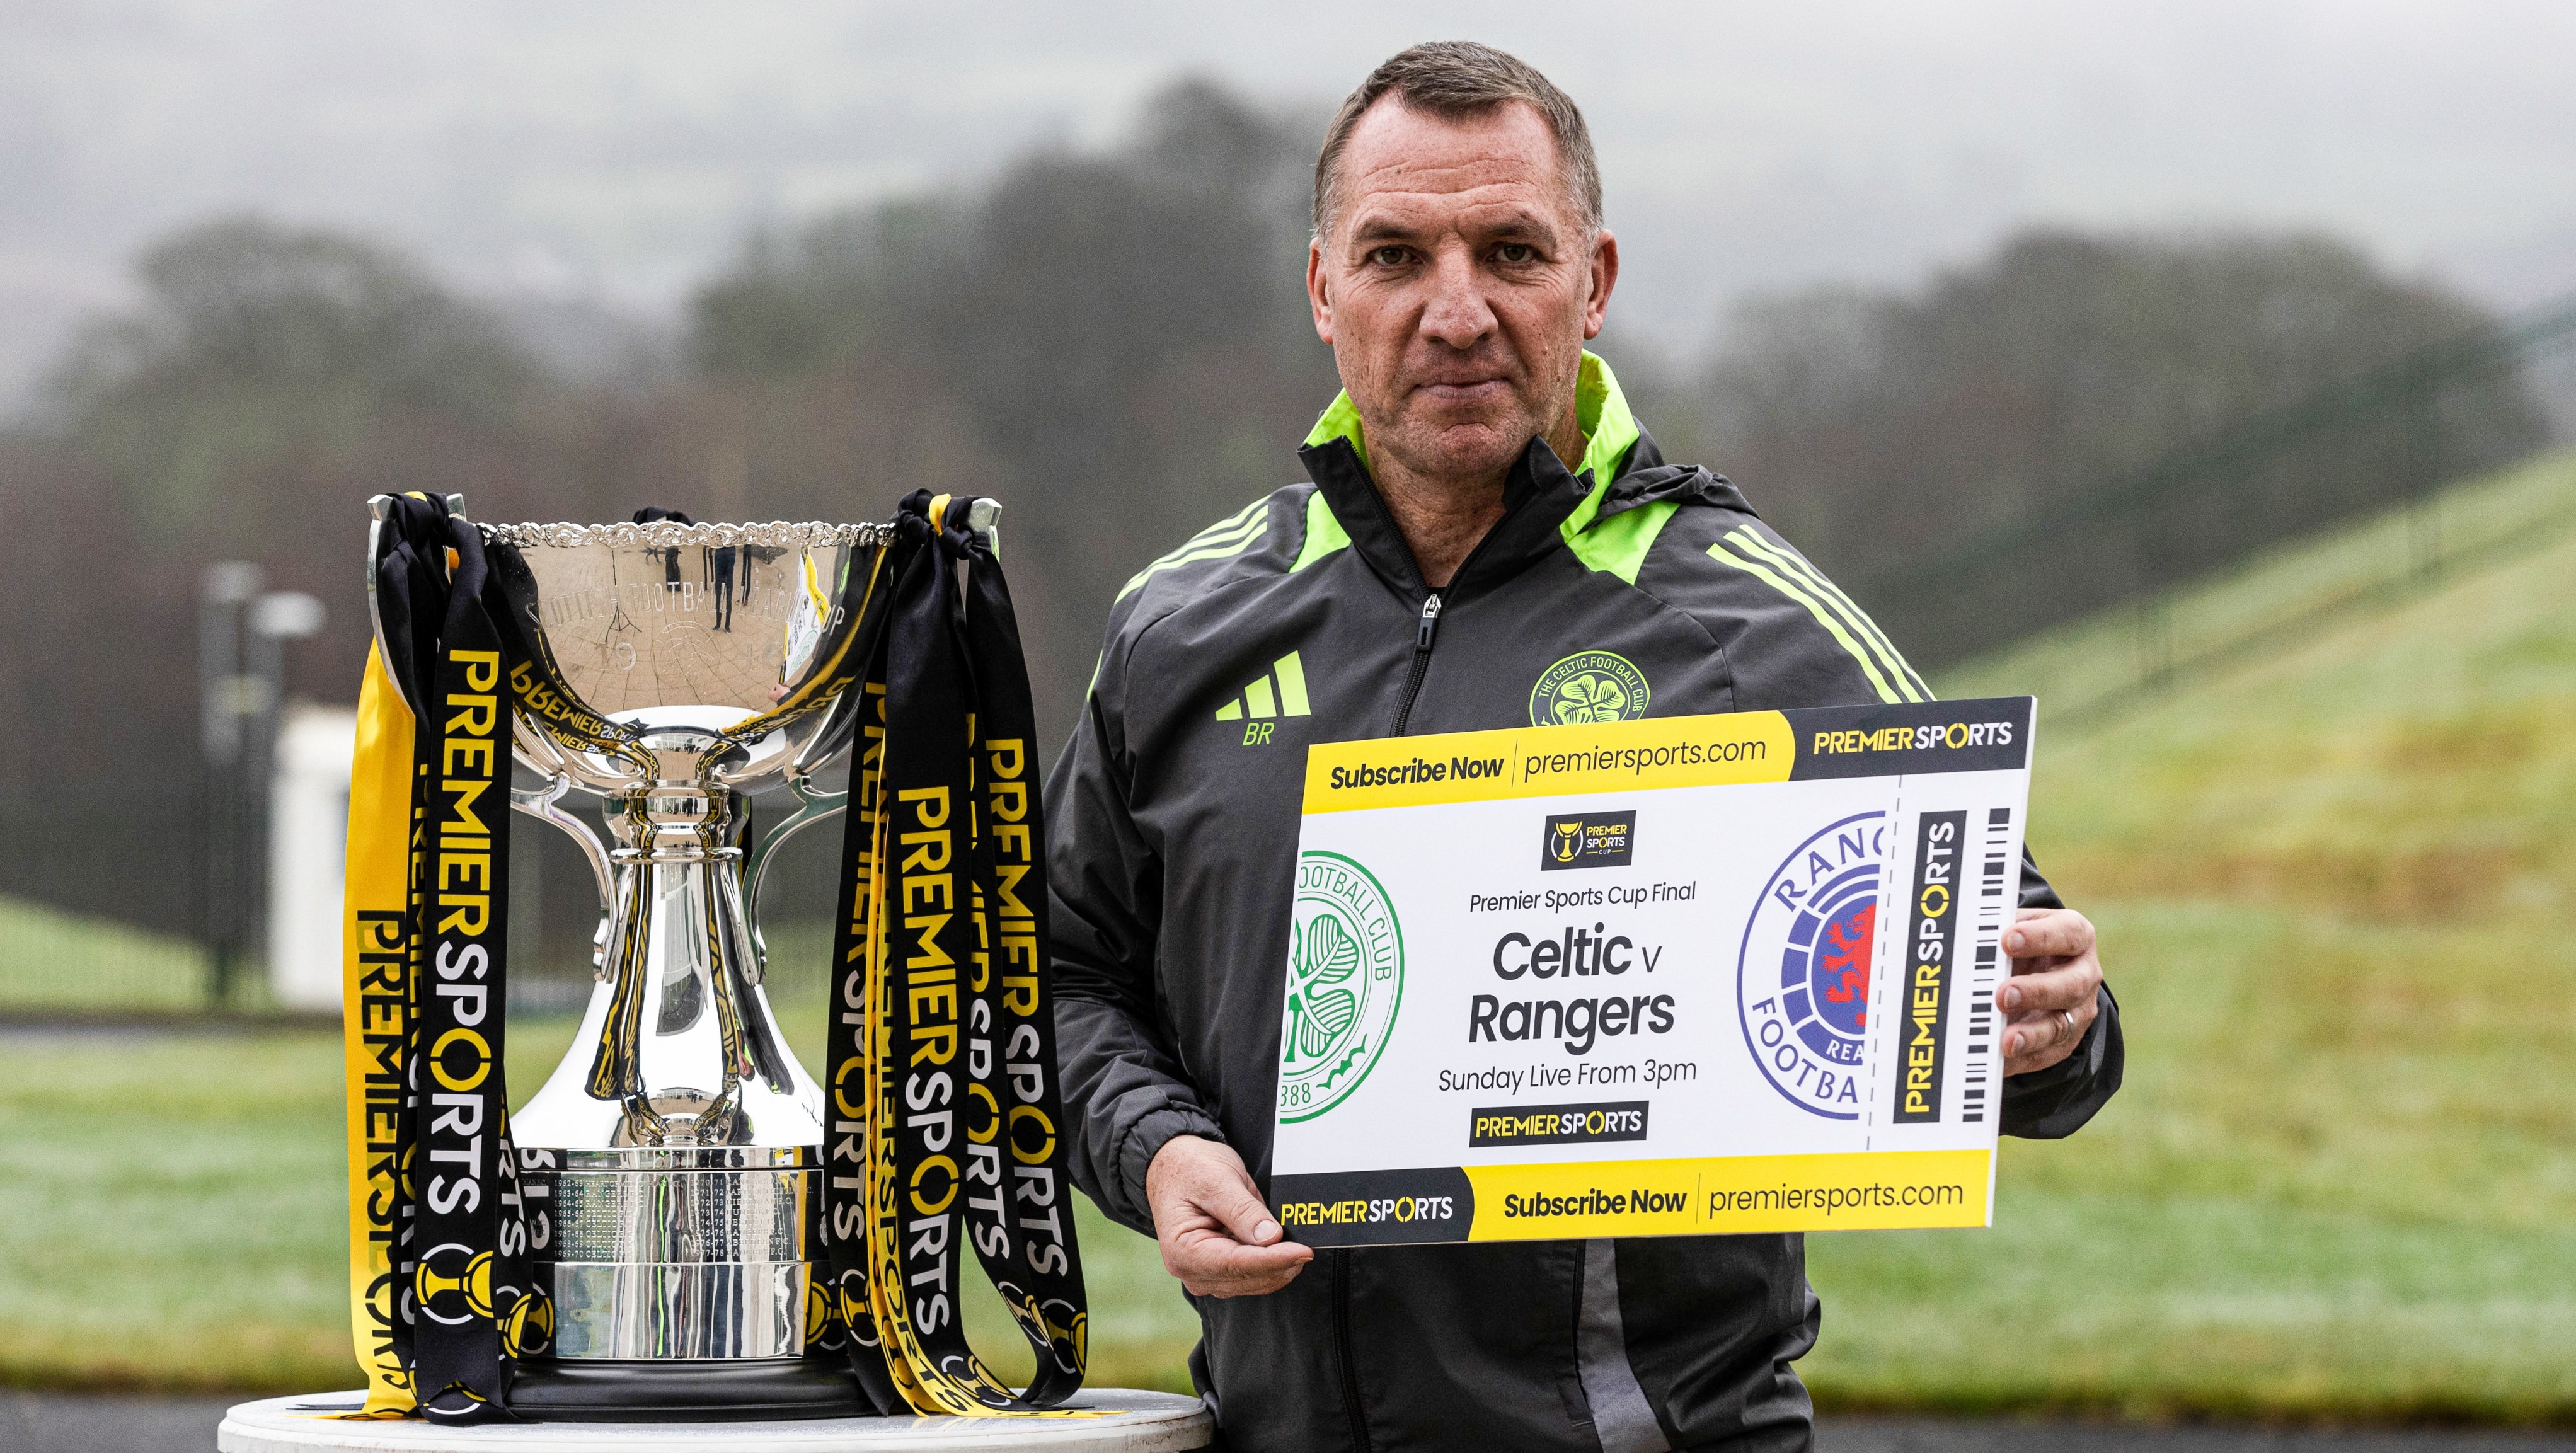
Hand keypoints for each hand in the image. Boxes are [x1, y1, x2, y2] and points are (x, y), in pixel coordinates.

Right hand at [1144, 1134, 1313, 1297]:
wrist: (1175, 1166)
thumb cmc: (1190, 1169)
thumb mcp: (1216, 1180)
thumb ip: (1242, 1210)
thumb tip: (1271, 1238)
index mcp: (1182, 1251)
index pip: (1236, 1264)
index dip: (1274, 1260)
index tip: (1304, 1251)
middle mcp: (1191, 1271)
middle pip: (1248, 1278)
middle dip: (1280, 1264)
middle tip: (1309, 1243)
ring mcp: (1206, 1275)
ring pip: (1254, 1282)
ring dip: (1279, 1266)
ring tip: (1297, 1241)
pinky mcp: (1220, 1272)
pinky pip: (1253, 1276)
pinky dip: (1272, 1264)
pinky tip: (1284, 1246)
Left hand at [1998, 907, 2102, 1075]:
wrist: (2041, 970)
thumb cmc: (2024, 943)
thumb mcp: (2016, 926)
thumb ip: (1997, 927)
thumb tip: (1966, 932)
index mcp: (2075, 937)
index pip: (2067, 934)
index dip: (2040, 937)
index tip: (2007, 940)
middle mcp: (2083, 975)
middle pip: (2069, 985)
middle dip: (2035, 991)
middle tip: (2003, 995)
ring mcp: (2078, 1011)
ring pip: (2060, 1026)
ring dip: (2031, 1034)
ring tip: (2006, 1040)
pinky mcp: (2064, 1041)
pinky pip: (2044, 1055)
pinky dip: (2020, 1059)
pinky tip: (1999, 1059)